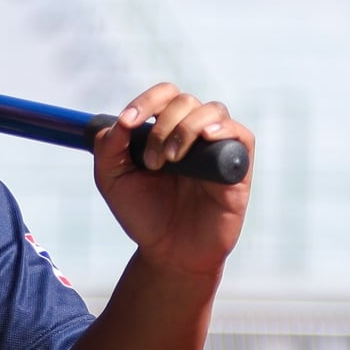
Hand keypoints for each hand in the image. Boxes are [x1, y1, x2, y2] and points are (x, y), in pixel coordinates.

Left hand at [92, 83, 251, 277]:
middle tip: (151, 161)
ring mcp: (217, 149)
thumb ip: (108, 148)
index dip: (146, 101)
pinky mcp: (238, 168)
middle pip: (185, 101)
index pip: (164, 96)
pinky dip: (224, 129)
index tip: (127, 122)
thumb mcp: (113, 180)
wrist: (168, 253)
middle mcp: (194, 134)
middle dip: (162, 125)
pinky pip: (241, 135)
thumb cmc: (144, 215)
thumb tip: (120, 121)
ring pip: (212, 110)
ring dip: (186, 128)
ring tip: (171, 161)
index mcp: (166, 131)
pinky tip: (206, 138)